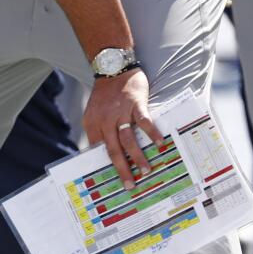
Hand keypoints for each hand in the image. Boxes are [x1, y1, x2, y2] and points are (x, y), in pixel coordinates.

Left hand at [82, 70, 164, 190]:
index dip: (106, 167)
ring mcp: (120, 112)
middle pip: (113, 150)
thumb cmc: (105, 95)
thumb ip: (98, 132)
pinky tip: (160, 144)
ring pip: (128, 139)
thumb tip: (104, 155)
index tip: (114, 182)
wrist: (112, 68)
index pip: (98, 151)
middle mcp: (105, 120)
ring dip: (138, 156)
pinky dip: (152, 133)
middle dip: (122, 169)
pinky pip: (144, 122)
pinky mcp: (135, 104)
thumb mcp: (94, 113)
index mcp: (93, 124)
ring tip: (146, 170)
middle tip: (130, 185)